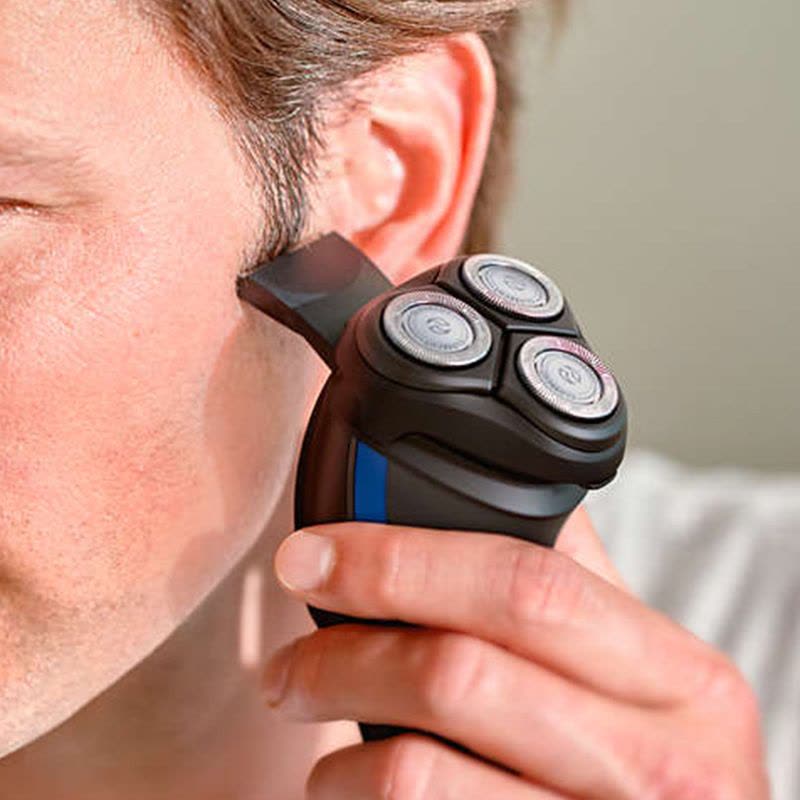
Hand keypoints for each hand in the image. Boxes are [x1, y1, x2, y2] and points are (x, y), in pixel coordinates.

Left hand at [263, 509, 769, 798]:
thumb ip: (571, 578)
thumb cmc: (650, 762)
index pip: (526, 588)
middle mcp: (658, 765)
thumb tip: (474, 482)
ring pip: (415, 771)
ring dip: (334, 744)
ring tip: (315, 726)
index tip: (315, 554)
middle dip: (344, 653)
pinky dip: (354, 798)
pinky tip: (354, 782)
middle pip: (457, 675)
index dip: (400, 562)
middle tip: (289, 661)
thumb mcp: (642, 668)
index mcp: (681, 679)